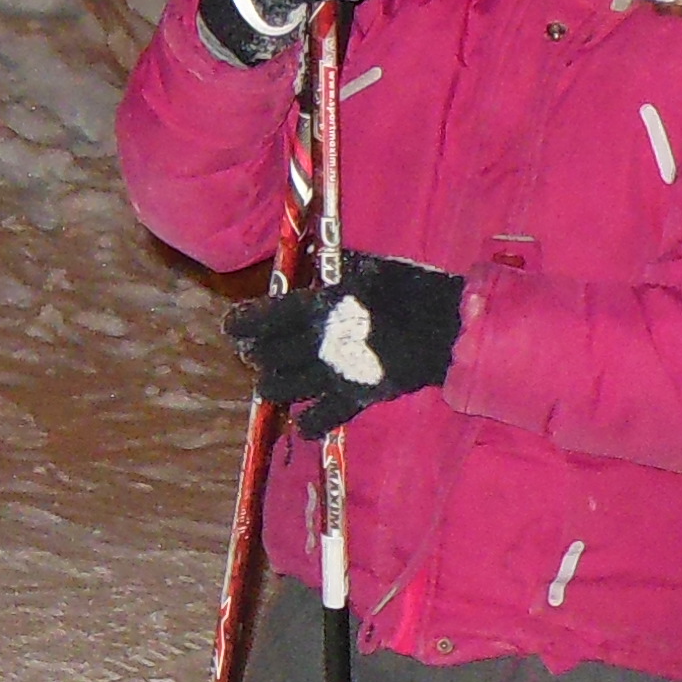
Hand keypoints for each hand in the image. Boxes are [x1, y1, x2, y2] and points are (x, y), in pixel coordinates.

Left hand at [228, 250, 461, 434]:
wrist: (448, 328)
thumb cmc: (411, 289)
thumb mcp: (371, 267)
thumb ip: (336, 266)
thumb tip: (312, 258)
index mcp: (319, 305)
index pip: (265, 317)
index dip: (243, 324)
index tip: (233, 326)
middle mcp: (319, 342)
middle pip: (269, 354)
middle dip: (256, 355)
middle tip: (252, 354)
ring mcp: (336, 373)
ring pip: (285, 388)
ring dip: (271, 387)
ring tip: (268, 384)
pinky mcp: (357, 397)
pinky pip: (324, 418)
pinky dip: (309, 423)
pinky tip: (301, 423)